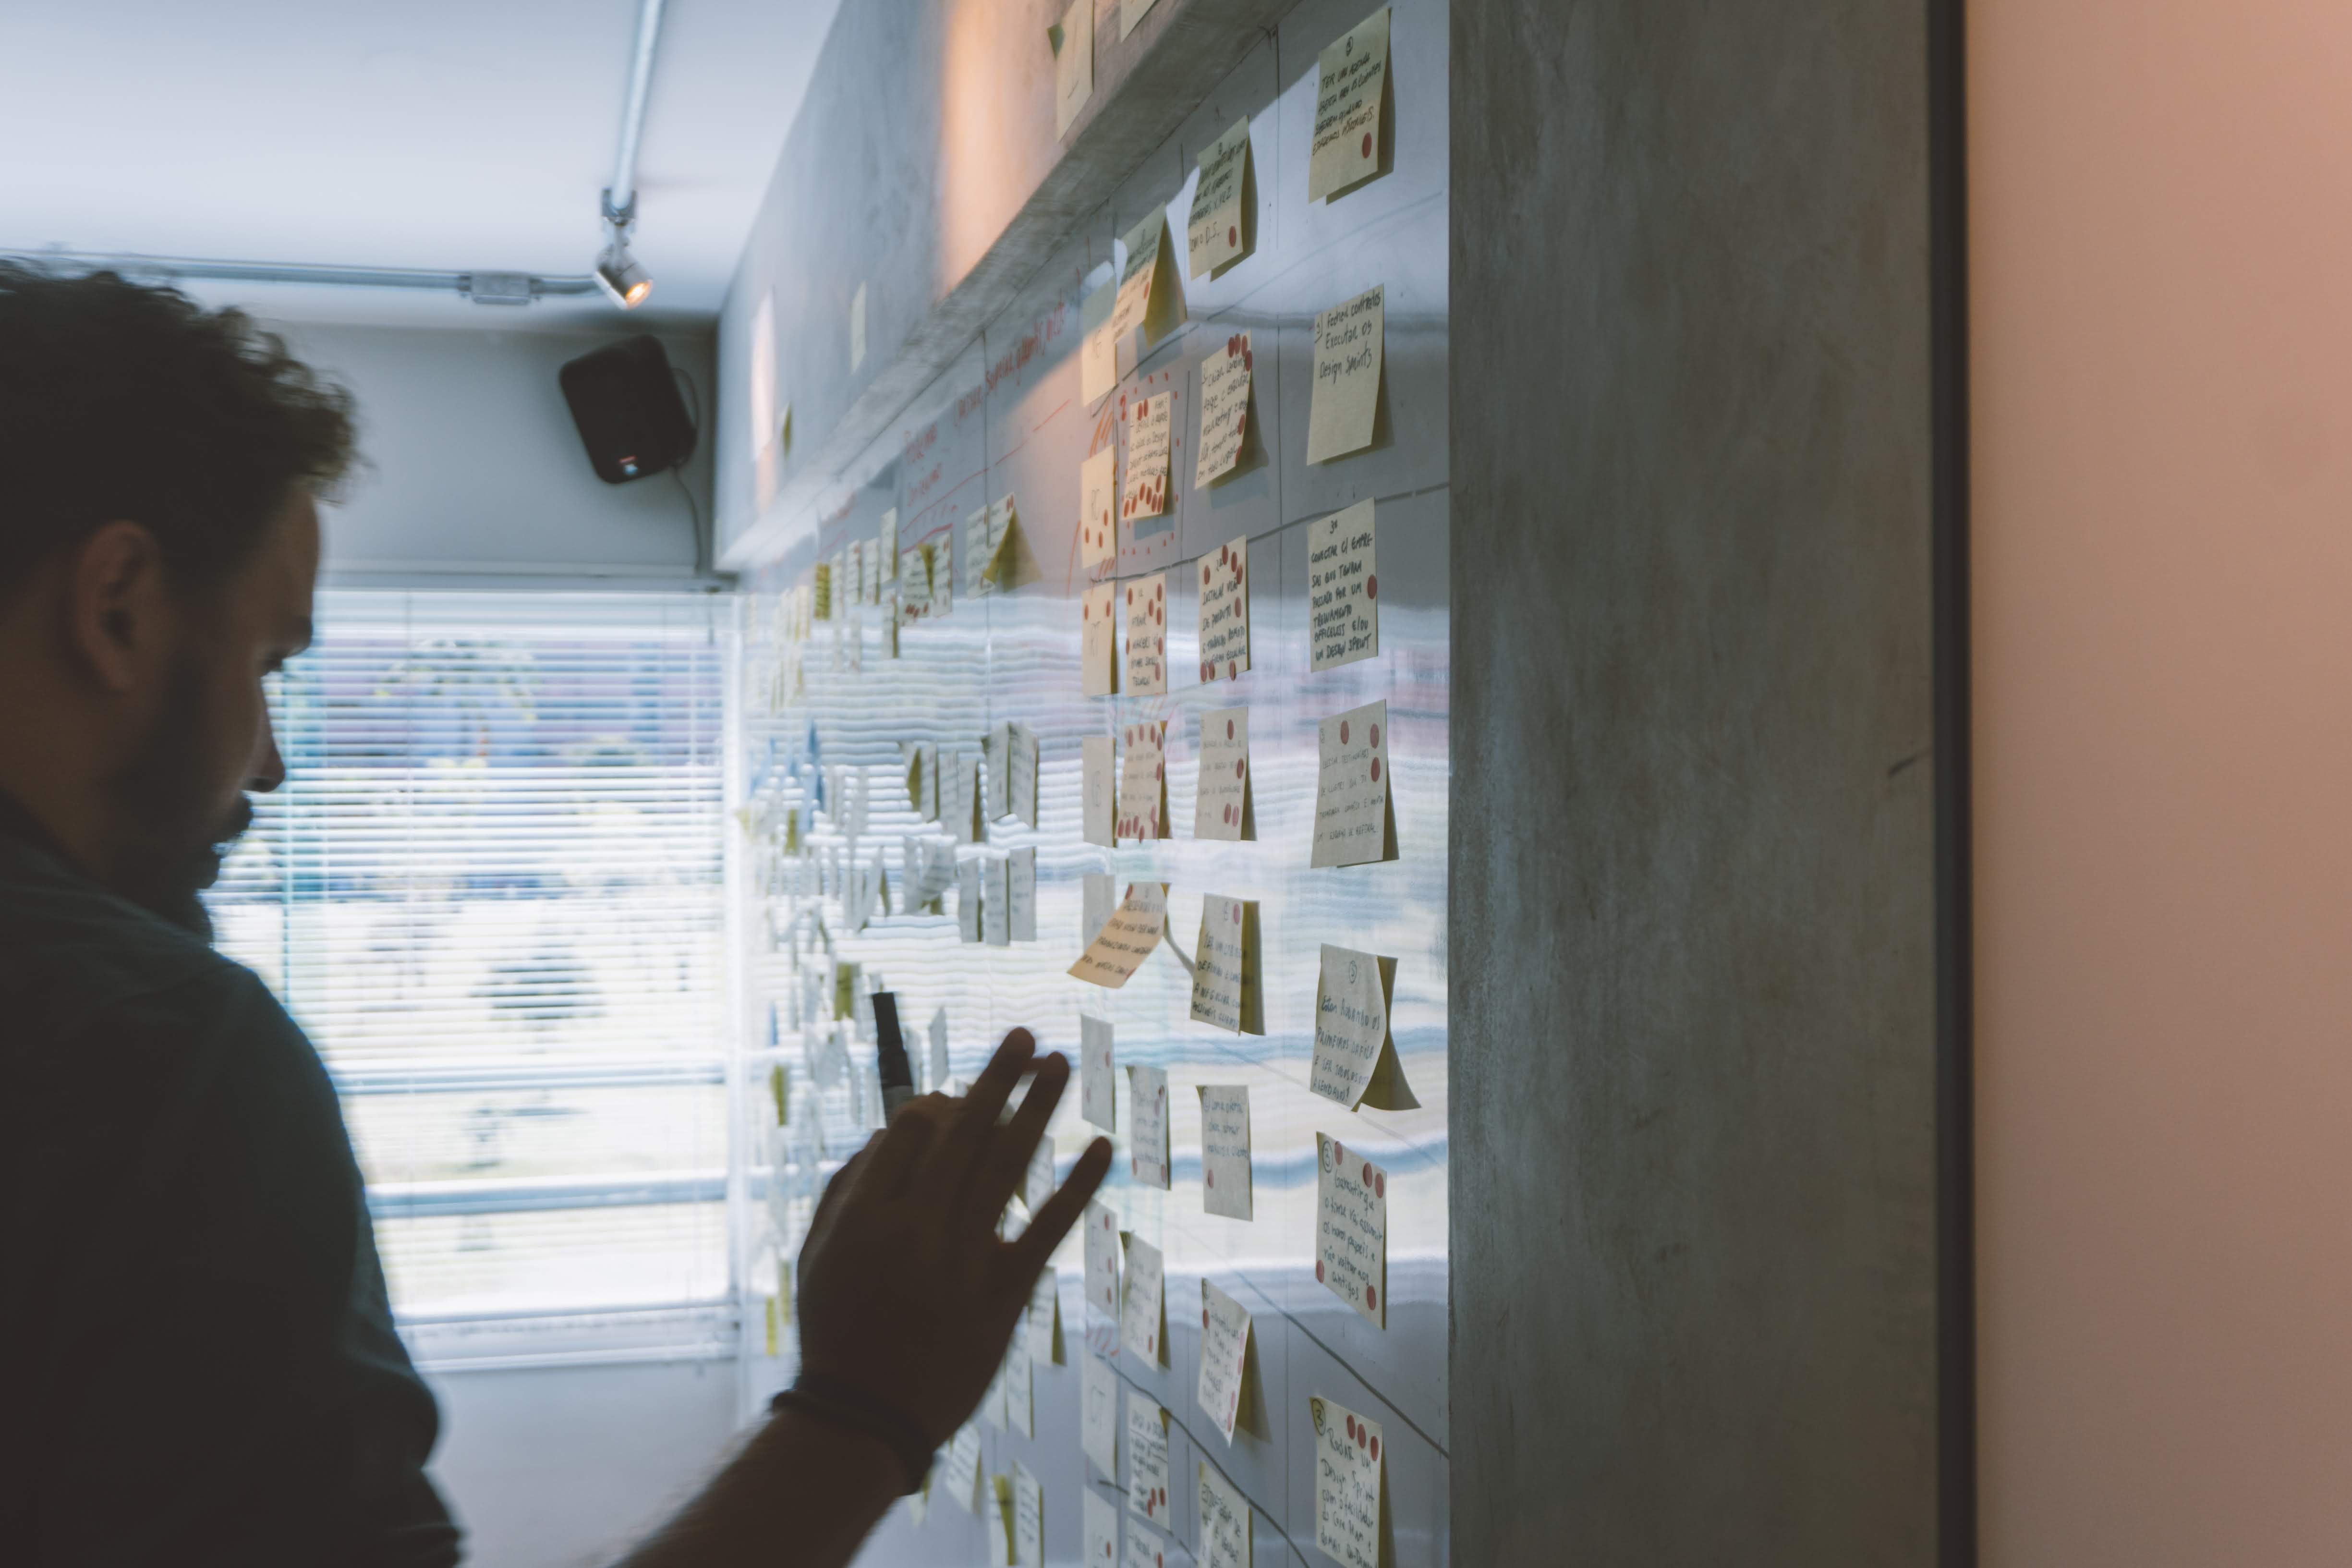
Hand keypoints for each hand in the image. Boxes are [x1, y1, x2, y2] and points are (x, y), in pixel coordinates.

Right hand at [794, 1028, 1112, 1445]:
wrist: (864, 1416)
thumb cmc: (837, 1327)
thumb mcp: (818, 1254)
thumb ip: (849, 1187)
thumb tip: (895, 1127)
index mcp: (865, 1215)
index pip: (912, 1130)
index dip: (939, 1103)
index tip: (955, 1097)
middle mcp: (915, 1229)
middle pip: (964, 1133)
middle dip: (998, 1079)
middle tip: (1027, 1035)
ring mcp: (962, 1262)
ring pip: (1006, 1167)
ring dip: (1036, 1109)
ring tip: (1059, 1063)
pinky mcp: (1003, 1295)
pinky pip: (1047, 1229)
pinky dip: (1077, 1185)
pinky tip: (1100, 1146)